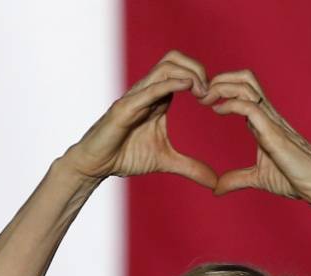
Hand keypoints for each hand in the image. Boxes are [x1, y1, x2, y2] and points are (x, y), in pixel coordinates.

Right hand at [63, 50, 217, 188]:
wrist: (96, 165)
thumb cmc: (125, 156)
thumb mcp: (166, 161)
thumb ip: (190, 167)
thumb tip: (214, 181)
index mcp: (159, 98)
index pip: (183, 71)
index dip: (203, 79)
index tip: (214, 101)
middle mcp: (148, 91)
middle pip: (175, 59)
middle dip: (198, 69)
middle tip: (210, 94)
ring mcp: (136, 96)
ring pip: (165, 67)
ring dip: (189, 74)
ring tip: (202, 93)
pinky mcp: (126, 107)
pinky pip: (149, 88)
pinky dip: (170, 84)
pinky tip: (187, 86)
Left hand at [201, 69, 310, 207]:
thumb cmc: (295, 180)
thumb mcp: (258, 178)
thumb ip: (237, 179)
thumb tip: (216, 188)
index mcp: (264, 122)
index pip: (243, 90)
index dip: (222, 89)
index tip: (203, 100)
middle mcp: (269, 115)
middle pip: (244, 79)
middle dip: (220, 80)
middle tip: (200, 94)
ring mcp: (272, 121)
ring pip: (246, 86)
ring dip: (222, 87)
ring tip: (205, 99)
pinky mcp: (274, 133)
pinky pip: (250, 108)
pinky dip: (230, 104)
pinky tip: (217, 110)